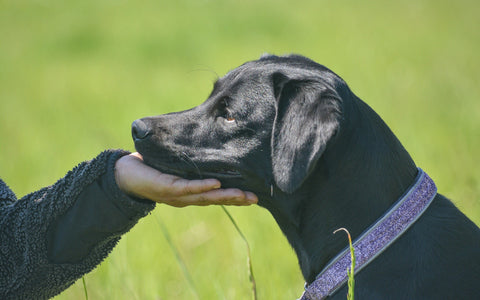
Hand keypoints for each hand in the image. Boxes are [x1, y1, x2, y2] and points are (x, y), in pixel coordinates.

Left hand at [114, 152, 257, 206]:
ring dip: (225, 196)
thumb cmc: (151, 168)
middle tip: (256, 199)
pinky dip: (203, 186)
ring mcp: (177, 195)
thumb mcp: (175, 166)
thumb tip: (208, 146)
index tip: (254, 196)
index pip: (216, 196)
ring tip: (244, 195)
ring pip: (205, 196)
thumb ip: (191, 163)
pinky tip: (216, 184)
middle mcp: (186, 198)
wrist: (123, 175)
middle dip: (236, 200)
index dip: (234, 197)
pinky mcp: (166, 188)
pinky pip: (187, 187)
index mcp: (190, 193)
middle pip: (216, 200)